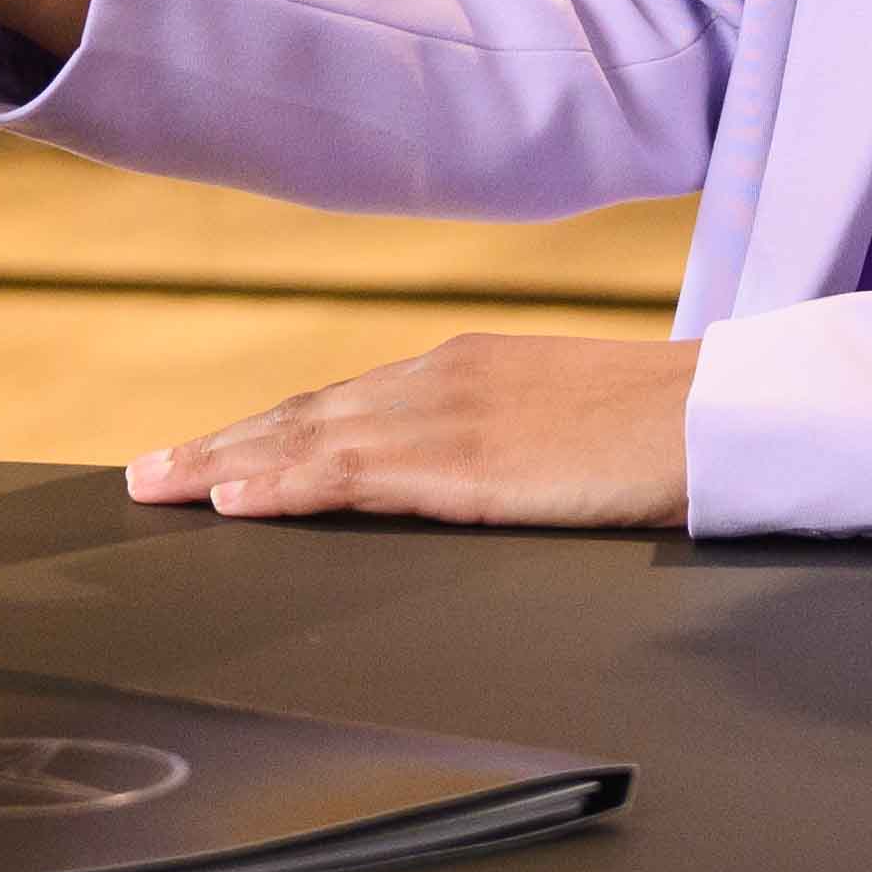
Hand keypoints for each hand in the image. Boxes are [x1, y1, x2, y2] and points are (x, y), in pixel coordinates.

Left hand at [128, 333, 699, 529]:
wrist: (725, 416)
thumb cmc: (664, 431)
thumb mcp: (562, 425)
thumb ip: (500, 442)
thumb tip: (462, 479)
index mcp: (465, 370)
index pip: (341, 405)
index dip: (265, 431)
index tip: (208, 454)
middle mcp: (439, 380)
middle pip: (304, 416)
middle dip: (221, 446)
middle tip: (146, 476)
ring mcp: (447, 418)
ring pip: (308, 440)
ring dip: (225, 465)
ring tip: (160, 490)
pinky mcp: (465, 465)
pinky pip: (352, 474)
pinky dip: (283, 483)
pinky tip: (234, 500)